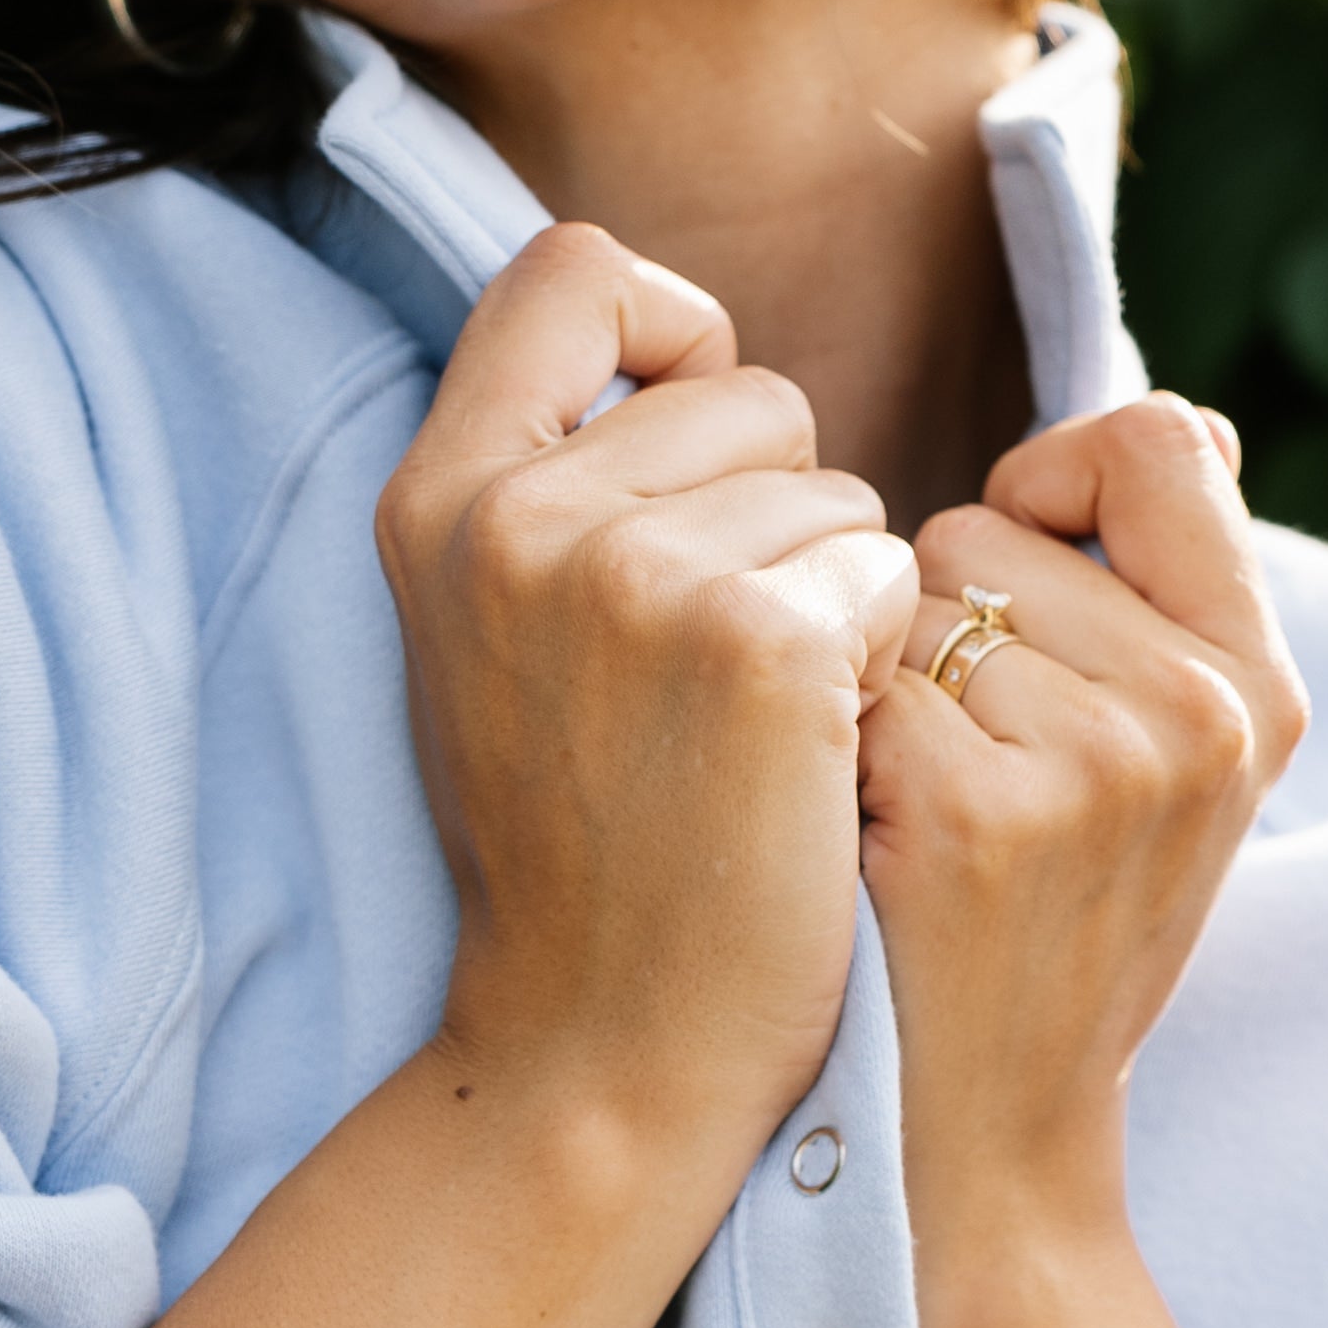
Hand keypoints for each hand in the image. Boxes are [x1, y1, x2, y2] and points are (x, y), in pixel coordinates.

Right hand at [377, 226, 918, 1185]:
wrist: (604, 1054)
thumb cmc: (584, 857)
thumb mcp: (501, 645)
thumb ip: (556, 493)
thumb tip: (692, 348)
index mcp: (438, 499)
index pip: (572, 273)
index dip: (667, 332)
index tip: (700, 442)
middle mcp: (518, 514)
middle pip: (747, 388)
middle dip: (783, 507)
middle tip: (727, 674)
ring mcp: (635, 573)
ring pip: (838, 488)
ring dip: (839, 597)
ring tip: (759, 735)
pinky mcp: (760, 642)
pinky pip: (889, 573)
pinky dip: (881, 663)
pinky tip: (813, 763)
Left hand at [857, 395, 1306, 1263]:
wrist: (981, 1147)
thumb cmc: (1043, 935)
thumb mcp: (1163, 774)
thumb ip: (1169, 600)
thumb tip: (1187, 425)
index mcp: (1260, 684)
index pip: (1157, 439)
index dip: (1053, 481)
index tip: (1012, 581)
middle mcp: (1201, 714)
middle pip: (989, 531)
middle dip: (938, 628)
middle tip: (966, 778)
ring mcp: (1097, 765)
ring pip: (903, 607)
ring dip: (876, 698)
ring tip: (918, 824)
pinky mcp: (976, 817)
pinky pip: (848, 685)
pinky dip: (829, 759)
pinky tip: (866, 855)